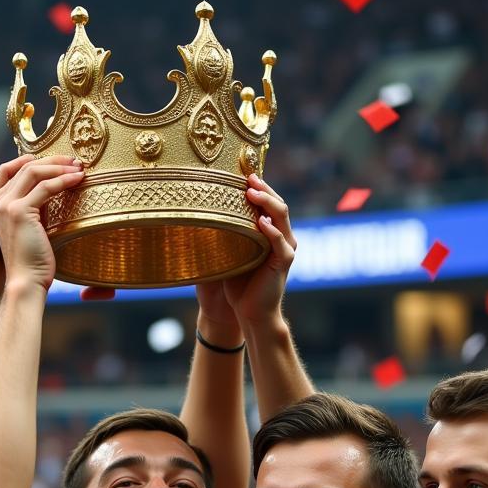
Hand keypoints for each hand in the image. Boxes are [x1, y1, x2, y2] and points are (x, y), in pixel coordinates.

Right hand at [0, 158, 84, 292]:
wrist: (20, 284)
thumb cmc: (29, 265)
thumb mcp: (30, 234)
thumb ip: (36, 217)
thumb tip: (55, 206)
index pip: (17, 172)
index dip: (39, 164)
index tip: (61, 164)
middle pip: (25, 167)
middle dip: (52, 160)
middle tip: (74, 160)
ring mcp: (5, 205)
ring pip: (33, 172)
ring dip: (58, 166)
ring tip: (78, 167)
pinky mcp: (18, 212)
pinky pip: (43, 187)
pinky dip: (62, 180)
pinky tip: (76, 180)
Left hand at [196, 174, 296, 328]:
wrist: (251, 313)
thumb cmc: (239, 285)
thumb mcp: (231, 253)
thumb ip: (227, 234)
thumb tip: (201, 214)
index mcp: (271, 233)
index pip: (269, 203)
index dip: (259, 187)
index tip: (243, 173)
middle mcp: (282, 237)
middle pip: (278, 204)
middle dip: (264, 188)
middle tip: (248, 176)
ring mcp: (285, 249)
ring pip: (281, 217)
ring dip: (267, 202)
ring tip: (252, 191)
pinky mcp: (284, 262)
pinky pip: (279, 241)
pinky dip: (271, 230)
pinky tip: (259, 221)